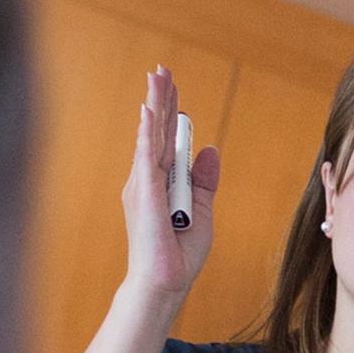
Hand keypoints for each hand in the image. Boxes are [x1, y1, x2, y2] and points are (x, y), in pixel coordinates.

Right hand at [117, 64, 219, 314]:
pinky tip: (149, 109)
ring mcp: (144, 183)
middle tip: (161, 69)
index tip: (171, 86)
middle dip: (160, 97)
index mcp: (161, 183)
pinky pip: (147, 154)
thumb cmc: (178, 255)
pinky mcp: (145, 192)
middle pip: (157, 130)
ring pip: (151, 134)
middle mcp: (148, 179)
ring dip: (155, 103)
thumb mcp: (201, 211)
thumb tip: (210, 148)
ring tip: (157, 76)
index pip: (167, 140)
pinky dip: (149, 130)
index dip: (170, 111)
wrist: (164, 283)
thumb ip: (204, 180)